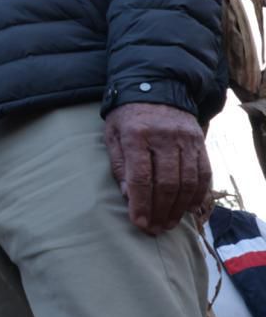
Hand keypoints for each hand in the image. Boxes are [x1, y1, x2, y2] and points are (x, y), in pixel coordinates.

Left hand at [104, 102, 211, 235]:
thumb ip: (119, 165)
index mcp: (136, 135)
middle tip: (155, 229)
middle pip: (166, 183)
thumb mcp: (112, 135)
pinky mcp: (200, 141)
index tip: (139, 223)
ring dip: (179, 207)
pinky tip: (189, 208)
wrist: (155, 86)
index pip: (141, 177)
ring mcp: (185, 139)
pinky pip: (203, 172)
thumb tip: (129, 196)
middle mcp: (164, 137)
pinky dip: (198, 194)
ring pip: (187, 181)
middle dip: (160, 211)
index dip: (140, 204)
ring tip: (169, 223)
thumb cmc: (127, 116)